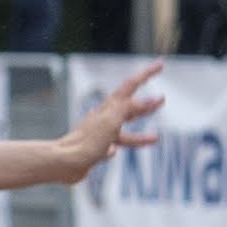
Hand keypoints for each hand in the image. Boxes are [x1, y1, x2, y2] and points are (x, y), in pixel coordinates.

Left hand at [56, 64, 163, 179]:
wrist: (64, 162)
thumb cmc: (87, 141)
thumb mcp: (113, 121)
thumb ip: (132, 108)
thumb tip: (154, 99)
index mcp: (110, 108)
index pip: (131, 85)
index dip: (146, 73)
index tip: (160, 64)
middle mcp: (105, 118)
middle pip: (129, 107)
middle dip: (146, 104)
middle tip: (162, 99)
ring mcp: (100, 134)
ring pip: (124, 131)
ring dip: (140, 134)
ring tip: (156, 138)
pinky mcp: (95, 150)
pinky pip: (111, 146)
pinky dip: (118, 146)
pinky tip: (116, 150)